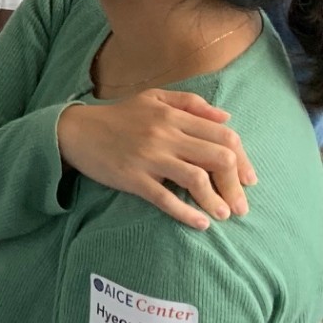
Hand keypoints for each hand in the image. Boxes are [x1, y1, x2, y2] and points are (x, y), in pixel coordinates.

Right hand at [56, 91, 256, 229]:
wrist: (74, 130)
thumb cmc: (118, 116)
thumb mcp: (153, 98)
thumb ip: (191, 104)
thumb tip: (226, 117)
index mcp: (173, 115)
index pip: (224, 136)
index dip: (243, 160)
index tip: (248, 180)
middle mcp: (164, 134)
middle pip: (218, 158)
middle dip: (236, 185)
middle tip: (240, 205)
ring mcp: (148, 157)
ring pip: (196, 179)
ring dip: (216, 201)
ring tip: (224, 215)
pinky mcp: (131, 178)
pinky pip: (165, 198)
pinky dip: (187, 214)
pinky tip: (200, 224)